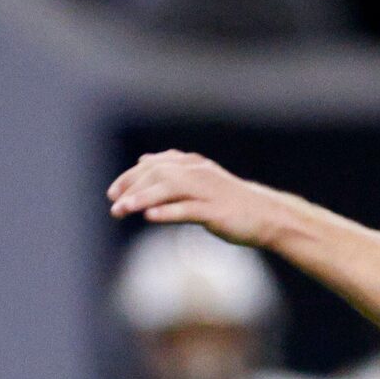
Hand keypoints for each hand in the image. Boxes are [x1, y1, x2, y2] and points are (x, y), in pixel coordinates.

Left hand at [107, 152, 289, 249]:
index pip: (154, 166)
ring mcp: (207, 191)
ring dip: (142, 199)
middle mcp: (198, 173)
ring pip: (169, 189)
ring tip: (122, 210)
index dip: (130, 178)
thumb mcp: (198, 181)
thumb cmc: (229, 201)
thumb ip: (171, 171)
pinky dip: (167, 212)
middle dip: (132, 188)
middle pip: (158, 175)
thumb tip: (144, 161)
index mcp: (192, 166)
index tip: (113, 193)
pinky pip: (188, 209)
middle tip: (113, 205)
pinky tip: (149, 217)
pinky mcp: (215, 211)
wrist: (266, 215)